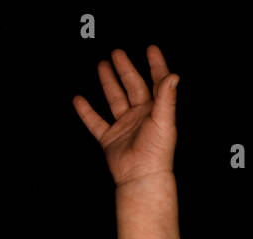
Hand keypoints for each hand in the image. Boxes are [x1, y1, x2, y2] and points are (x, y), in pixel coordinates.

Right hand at [72, 45, 179, 185]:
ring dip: (108, 83)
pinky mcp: (110, 138)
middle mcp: (141, 115)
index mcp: (156, 110)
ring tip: (101, 65)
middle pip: (132, 86)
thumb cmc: (157, 151)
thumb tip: (173, 74)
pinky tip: (78, 99)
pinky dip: (86, 111)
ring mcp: (124, 126)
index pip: (156, 82)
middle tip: (117, 52)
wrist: (141, 176)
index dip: (155, 65)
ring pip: (114, 99)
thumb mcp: (164, 120)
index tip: (151, 49)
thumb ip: (166, 97)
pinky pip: (96, 121)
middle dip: (125, 69)